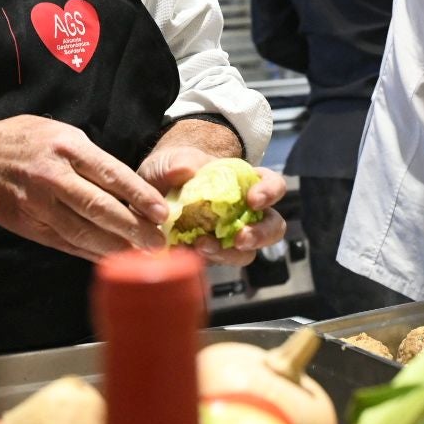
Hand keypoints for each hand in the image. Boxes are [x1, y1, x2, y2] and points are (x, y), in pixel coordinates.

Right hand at [0, 115, 169, 260]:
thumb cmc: (25, 141)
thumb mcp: (62, 133)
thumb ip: (93, 158)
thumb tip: (130, 185)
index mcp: (68, 147)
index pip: (112, 174)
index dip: (139, 196)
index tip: (162, 212)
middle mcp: (53, 177)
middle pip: (99, 208)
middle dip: (133, 228)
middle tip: (159, 242)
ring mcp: (38, 204)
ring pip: (83, 231)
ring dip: (115, 247)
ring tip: (142, 257)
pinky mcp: (29, 226)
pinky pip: (66, 243)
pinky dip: (91, 253)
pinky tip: (112, 259)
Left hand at [138, 144, 286, 266]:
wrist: (149, 197)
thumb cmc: (170, 173)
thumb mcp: (171, 161)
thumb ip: (179, 162)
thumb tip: (186, 171)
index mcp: (246, 183)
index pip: (274, 185)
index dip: (270, 192)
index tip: (253, 200)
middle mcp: (245, 212)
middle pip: (273, 227)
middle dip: (261, 235)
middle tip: (239, 238)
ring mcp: (229, 236)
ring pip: (246, 253)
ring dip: (229, 254)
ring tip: (202, 246)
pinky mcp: (210, 254)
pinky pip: (216, 262)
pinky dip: (203, 260)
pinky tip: (183, 250)